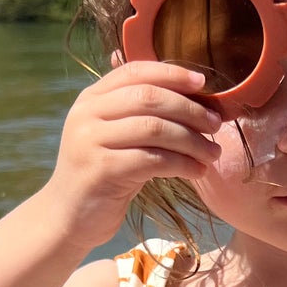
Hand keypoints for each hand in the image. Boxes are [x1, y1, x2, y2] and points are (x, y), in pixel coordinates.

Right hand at [46, 60, 221, 244]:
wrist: (70, 216)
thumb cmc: (106, 173)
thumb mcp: (118, 135)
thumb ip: (142, 112)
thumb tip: (195, 91)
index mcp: (91, 98)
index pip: (134, 71)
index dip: (171, 73)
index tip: (202, 83)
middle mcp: (86, 114)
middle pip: (149, 98)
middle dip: (190, 109)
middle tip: (216, 125)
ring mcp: (90, 141)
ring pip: (155, 128)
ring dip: (192, 140)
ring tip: (212, 153)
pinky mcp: (102, 170)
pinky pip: (153, 160)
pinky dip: (182, 164)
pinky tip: (197, 171)